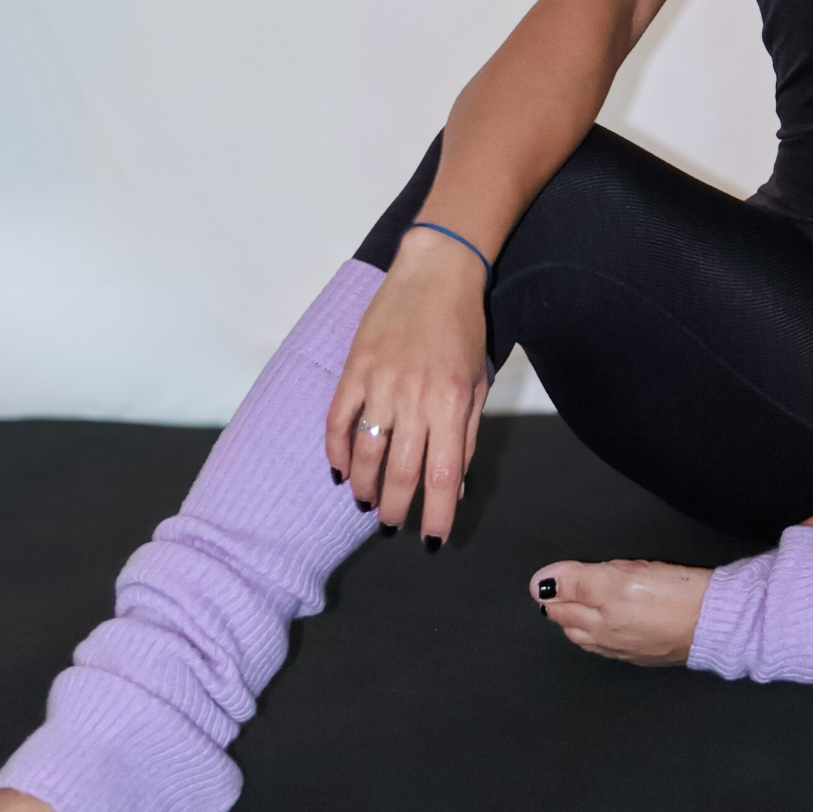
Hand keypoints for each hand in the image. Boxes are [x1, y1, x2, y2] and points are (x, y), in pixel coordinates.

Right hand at [326, 228, 490, 543]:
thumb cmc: (463, 328)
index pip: (443, 475)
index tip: (433, 540)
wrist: (435, 271)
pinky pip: (337, 422)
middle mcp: (413, 398)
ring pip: (364, 454)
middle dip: (394, 508)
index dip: (436, 514)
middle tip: (391, 523)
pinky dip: (336, 452)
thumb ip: (465, 435)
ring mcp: (379, 383)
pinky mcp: (353, 369)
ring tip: (366, 503)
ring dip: (363, 487)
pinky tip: (341, 471)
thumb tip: (456, 485)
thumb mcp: (476, 383)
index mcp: (450, 403)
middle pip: (399, 472)